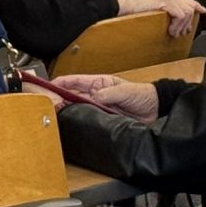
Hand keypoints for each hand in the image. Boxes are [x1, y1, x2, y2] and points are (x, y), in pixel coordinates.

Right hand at [38, 73, 161, 119]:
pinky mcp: (104, 121)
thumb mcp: (125, 91)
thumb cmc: (143, 95)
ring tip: (57, 114)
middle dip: (59, 99)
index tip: (48, 86)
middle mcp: (96, 96)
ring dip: (69, 111)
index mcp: (98, 83)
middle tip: (49, 104)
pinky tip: (74, 125)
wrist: (157, 111)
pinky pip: (90, 121)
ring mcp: (99, 109)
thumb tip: (94, 97)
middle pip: (72, 96)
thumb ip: (109, 94)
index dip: (60, 83)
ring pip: (79, 109)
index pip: (74, 81)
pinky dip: (81, 122)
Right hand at [115, 0, 204, 37]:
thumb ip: (151, 8)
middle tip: (190, 28)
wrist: (118, 0)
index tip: (199, 10)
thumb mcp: (141, 5)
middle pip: (187, 1)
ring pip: (186, 10)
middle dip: (193, 15)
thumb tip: (156, 18)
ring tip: (176, 33)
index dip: (191, 3)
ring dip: (183, 24)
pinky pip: (180, 14)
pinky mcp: (164, 1)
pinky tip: (172, 31)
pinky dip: (178, 25)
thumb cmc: (123, 3)